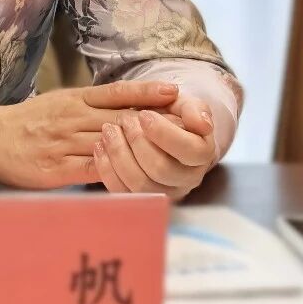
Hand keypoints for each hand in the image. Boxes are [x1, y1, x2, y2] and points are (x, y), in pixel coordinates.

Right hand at [0, 80, 180, 189]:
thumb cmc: (26, 121)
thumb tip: (126, 108)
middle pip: (121, 118)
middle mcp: (72, 119)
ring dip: (141, 147)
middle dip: (155, 121)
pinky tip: (138, 175)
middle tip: (188, 122)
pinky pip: (92, 171)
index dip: (146, 92)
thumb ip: (88, 106)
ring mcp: (64, 144)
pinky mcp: (56, 169)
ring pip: (110, 144)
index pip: (116, 93)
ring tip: (173, 149)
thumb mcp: (58, 103)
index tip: (175, 91)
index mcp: (73, 100)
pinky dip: (116, 172)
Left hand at [93, 95, 217, 199]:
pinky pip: (122, 192)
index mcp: (202, 155)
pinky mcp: (142, 198)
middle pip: (161, 169)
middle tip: (123, 120)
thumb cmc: (174, 116)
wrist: (161, 130)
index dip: (163, 132)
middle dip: (137, 142)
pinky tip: (100, 147)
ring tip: (108, 131)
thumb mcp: (186, 105)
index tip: (144, 114)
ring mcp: (165, 192)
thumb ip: (195, 109)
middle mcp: (187, 179)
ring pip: (140, 184)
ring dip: (119, 155)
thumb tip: (202, 124)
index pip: (189, 150)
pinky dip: (107, 170)